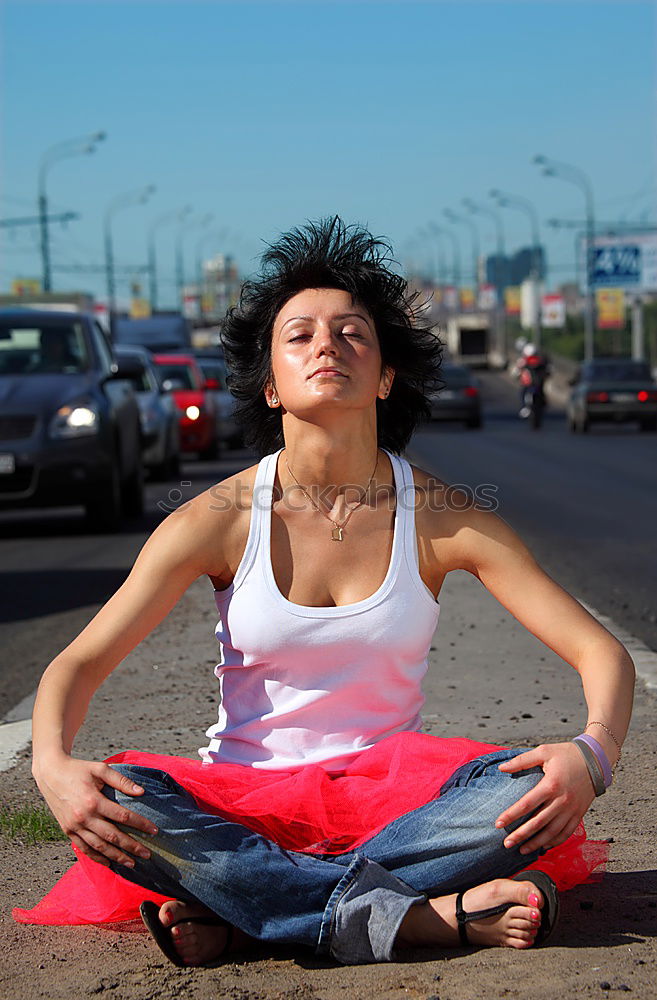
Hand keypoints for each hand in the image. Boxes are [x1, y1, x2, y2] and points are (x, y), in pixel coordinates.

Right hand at [33, 756, 157, 867]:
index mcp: (94, 801)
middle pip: (112, 836)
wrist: (51, 773)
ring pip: (98, 847)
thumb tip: (141, 792)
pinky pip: (84, 848)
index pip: (123, 816)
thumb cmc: (78, 769)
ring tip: (131, 863)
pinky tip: (108, 863)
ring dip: (116, 856)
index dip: (141, 824)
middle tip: (147, 854)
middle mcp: (84, 817)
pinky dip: (97, 857)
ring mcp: (74, 826)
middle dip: (131, 847)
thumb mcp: (100, 769)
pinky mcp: (67, 831)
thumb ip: (121, 781)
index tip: (154, 830)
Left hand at [494, 742, 595, 854]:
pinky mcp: (579, 814)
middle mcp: (562, 800)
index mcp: (551, 784)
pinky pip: (567, 833)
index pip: (526, 804)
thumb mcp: (543, 752)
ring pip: (552, 832)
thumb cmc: (567, 754)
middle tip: (506, 844)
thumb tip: (501, 768)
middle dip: (521, 835)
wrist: (596, 759)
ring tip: (522, 850)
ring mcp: (572, 809)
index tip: (498, 824)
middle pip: (538, 823)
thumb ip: (522, 761)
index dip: (511, 815)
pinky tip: (544, 847)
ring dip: (537, 843)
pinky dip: (555, 842)